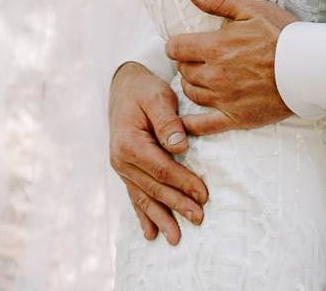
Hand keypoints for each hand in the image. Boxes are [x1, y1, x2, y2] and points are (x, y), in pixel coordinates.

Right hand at [108, 62, 208, 244]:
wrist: (123, 86)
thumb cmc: (144, 90)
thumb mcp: (157, 97)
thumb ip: (167, 121)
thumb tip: (179, 145)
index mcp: (129, 143)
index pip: (161, 169)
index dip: (183, 183)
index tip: (204, 194)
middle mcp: (121, 159)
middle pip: (154, 188)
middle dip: (177, 205)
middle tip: (199, 218)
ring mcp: (121, 168)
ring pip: (143, 197)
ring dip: (161, 218)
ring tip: (175, 239)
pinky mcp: (125, 170)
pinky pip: (134, 196)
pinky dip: (143, 215)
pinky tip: (150, 233)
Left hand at [165, 0, 297, 136]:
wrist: (309, 68)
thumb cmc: (282, 35)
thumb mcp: (251, 8)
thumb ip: (218, 0)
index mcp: (214, 48)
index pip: (176, 48)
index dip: (177, 44)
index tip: (183, 44)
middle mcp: (214, 75)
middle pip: (183, 70)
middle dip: (187, 63)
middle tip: (199, 58)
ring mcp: (224, 99)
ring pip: (191, 93)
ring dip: (192, 84)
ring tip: (204, 78)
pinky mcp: (236, 118)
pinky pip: (204, 125)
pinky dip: (190, 124)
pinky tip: (184, 122)